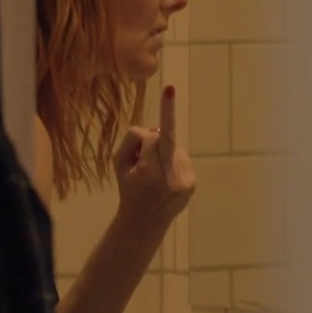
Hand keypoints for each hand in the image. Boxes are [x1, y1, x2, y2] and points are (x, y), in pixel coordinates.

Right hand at [113, 85, 196, 232]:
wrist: (144, 223)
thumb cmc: (128, 190)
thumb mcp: (119, 164)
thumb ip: (133, 141)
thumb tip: (156, 130)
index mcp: (149, 172)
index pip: (154, 135)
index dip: (165, 110)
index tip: (170, 89)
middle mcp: (171, 175)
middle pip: (161, 137)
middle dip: (151, 141)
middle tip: (141, 157)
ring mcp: (185, 179)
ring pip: (173, 147)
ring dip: (162, 153)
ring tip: (153, 173)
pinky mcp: (192, 182)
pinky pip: (181, 158)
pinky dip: (171, 162)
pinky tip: (164, 179)